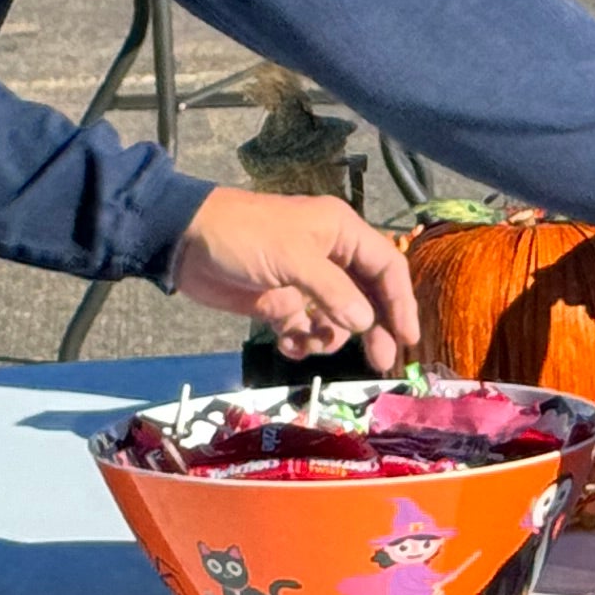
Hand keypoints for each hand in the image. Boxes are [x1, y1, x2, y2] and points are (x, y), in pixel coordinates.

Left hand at [169, 189, 420, 369]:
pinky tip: (287, 343)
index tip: (408, 337)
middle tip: (381, 362)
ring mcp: (304, 282)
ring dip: (328, 337)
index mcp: (341, 233)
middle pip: (367, 297)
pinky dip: (300, 340)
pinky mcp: (280, 303)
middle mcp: (329, 256)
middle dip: (373, 329)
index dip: (401, 301)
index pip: (387, 266)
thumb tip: (366, 323)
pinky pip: (305, 328)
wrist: (185, 241)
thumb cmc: (244, 236)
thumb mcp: (293, 258)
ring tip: (308, 342)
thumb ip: (333, 291)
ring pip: (337, 319)